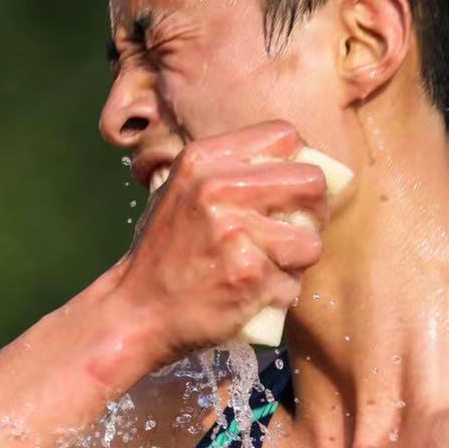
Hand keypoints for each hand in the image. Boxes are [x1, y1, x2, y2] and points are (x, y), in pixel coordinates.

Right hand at [109, 120, 330, 364]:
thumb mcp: (183, 191)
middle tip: (293, 232)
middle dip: (314, 211)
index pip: (285, 136)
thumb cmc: (168, 254)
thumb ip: (233, 173)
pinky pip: (293, 284)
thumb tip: (305, 168)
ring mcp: (233, 231)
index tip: (288, 192)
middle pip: (312, 182)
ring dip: (294, 263)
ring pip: (311, 241)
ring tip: (262, 269)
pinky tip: (247, 296)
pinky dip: (277, 295)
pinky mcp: (247, 275)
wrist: (135, 311)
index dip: (298, 165)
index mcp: (203, 159)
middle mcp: (217, 188)